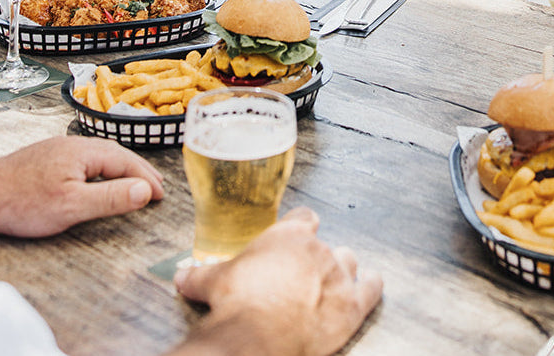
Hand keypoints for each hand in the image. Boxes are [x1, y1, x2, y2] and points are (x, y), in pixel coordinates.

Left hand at [0, 135, 163, 236]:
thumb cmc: (22, 202)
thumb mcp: (72, 206)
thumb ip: (110, 197)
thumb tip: (145, 190)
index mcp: (84, 151)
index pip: (126, 161)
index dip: (146, 177)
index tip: (161, 193)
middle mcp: (73, 144)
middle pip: (115, 153)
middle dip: (137, 170)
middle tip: (155, 187)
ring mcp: (58, 149)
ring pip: (99, 155)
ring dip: (120, 168)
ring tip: (132, 183)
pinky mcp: (45, 158)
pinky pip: (84, 159)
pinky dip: (101, 169)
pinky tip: (97, 178)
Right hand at [173, 207, 381, 355]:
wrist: (257, 335)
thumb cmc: (237, 302)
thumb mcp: (212, 282)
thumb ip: (199, 275)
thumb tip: (180, 276)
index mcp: (289, 235)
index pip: (304, 218)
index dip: (302, 226)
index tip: (298, 234)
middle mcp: (318, 249)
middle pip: (325, 245)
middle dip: (316, 259)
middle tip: (302, 276)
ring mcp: (337, 275)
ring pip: (349, 261)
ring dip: (342, 270)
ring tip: (332, 282)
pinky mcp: (352, 304)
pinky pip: (372, 288)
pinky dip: (373, 285)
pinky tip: (373, 283)